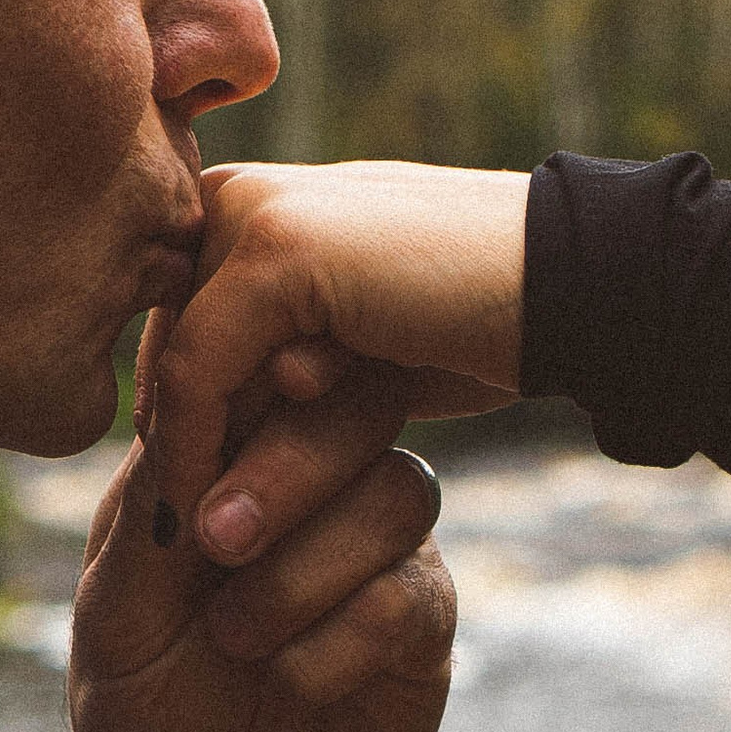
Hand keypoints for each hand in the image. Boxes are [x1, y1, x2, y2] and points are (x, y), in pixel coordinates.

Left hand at [57, 357, 456, 731]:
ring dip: (306, 569)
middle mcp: (323, 485)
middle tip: (215, 542)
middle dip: (292, 467)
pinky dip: (341, 641)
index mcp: (241, 452)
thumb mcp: (118, 600)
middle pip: (362, 407)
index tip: (250, 386)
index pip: (276, 366)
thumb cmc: (137, 694)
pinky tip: (290, 681)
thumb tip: (193, 381)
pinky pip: (411, 596)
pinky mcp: (420, 629)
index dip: (273, 358)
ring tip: (234, 637)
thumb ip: (158, 497)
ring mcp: (380, 553)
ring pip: (398, 494)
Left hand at [143, 161, 528, 557]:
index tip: (183, 503)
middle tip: (177, 532)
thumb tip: (194, 429)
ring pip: (175, 362)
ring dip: (186, 458)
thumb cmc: (472, 325)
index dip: (176, 417)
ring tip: (197, 539)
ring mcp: (252, 211)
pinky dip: (201, 451)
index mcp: (247, 204)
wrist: (570, 289)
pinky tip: (217, 512)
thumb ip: (284, 363)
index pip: (169, 325)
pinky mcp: (277, 250)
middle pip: (160, 343)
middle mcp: (235, 192)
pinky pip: (200, 373)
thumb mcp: (357, 347)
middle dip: (175, 439)